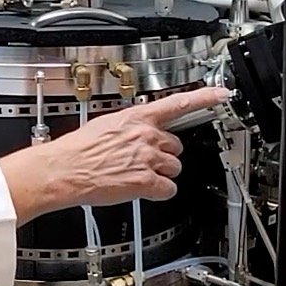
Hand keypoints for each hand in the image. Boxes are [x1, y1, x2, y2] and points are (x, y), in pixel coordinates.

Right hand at [0, 86, 232, 223]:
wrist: (63, 170)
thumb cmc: (77, 150)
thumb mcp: (104, 125)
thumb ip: (128, 126)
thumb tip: (135, 129)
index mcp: (135, 117)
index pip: (178, 103)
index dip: (205, 97)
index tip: (222, 93)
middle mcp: (145, 135)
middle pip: (176, 146)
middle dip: (164, 154)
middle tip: (143, 160)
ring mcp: (147, 158)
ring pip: (174, 168)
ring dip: (162, 174)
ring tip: (138, 175)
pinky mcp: (145, 181)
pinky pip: (168, 189)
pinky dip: (158, 192)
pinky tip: (143, 190)